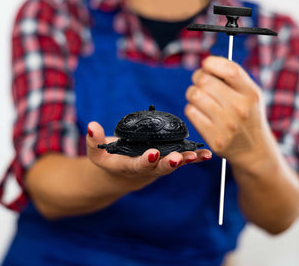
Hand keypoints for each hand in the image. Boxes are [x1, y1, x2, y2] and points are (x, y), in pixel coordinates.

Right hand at [86, 121, 212, 191]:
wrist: (123, 173)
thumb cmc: (109, 158)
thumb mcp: (97, 152)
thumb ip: (94, 140)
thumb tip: (92, 125)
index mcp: (129, 166)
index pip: (138, 165)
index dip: (146, 160)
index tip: (152, 153)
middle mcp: (147, 168)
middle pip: (159, 167)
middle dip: (169, 163)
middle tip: (177, 158)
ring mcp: (159, 165)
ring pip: (174, 164)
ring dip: (186, 160)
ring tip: (196, 155)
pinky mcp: (168, 160)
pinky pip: (183, 159)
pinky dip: (195, 157)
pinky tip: (207, 154)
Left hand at [185, 55, 276, 168]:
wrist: (254, 150)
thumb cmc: (248, 115)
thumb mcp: (250, 93)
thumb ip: (233, 76)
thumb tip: (206, 63)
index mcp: (250, 93)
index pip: (229, 69)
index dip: (212, 63)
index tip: (207, 66)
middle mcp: (240, 108)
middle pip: (205, 80)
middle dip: (198, 77)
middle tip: (201, 82)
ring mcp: (227, 125)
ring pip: (194, 95)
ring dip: (193, 93)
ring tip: (200, 97)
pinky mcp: (215, 138)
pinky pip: (191, 112)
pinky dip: (192, 109)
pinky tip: (201, 112)